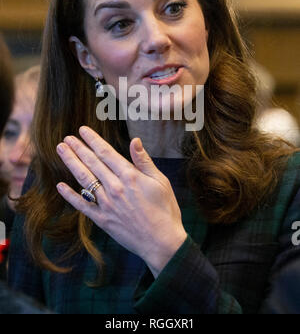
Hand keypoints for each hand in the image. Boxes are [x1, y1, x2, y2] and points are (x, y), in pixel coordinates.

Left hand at [56, 126, 186, 276]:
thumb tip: (135, 140)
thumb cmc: (165, 210)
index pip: (106, 153)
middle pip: (92, 163)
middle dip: (78, 148)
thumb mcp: (160, 181)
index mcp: (129, 176)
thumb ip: (144, 161)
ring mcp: (106, 204)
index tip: (82, 130)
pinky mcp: (102, 220)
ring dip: (71, 163)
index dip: (93, 140)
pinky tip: (60, 186)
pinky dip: (70, 196)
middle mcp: (114, 187)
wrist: (162, 242)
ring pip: (84, 179)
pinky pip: (82, 205)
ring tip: (61, 151)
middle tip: (66, 139)